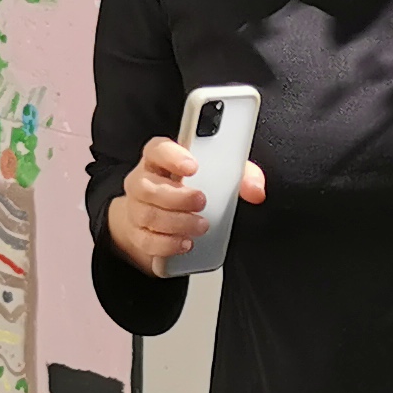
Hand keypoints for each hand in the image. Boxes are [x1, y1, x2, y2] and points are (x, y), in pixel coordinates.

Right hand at [106, 137, 266, 275]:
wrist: (167, 217)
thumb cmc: (193, 188)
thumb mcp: (220, 175)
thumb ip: (241, 176)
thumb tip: (256, 191)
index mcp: (160, 159)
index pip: (158, 149)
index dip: (172, 156)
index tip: (192, 166)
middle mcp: (143, 180)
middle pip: (148, 185)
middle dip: (177, 196)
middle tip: (202, 201)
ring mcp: (136, 207)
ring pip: (147, 214)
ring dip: (176, 222)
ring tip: (201, 226)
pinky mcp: (137, 233)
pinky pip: (146, 240)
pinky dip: (167, 244)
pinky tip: (185, 243)